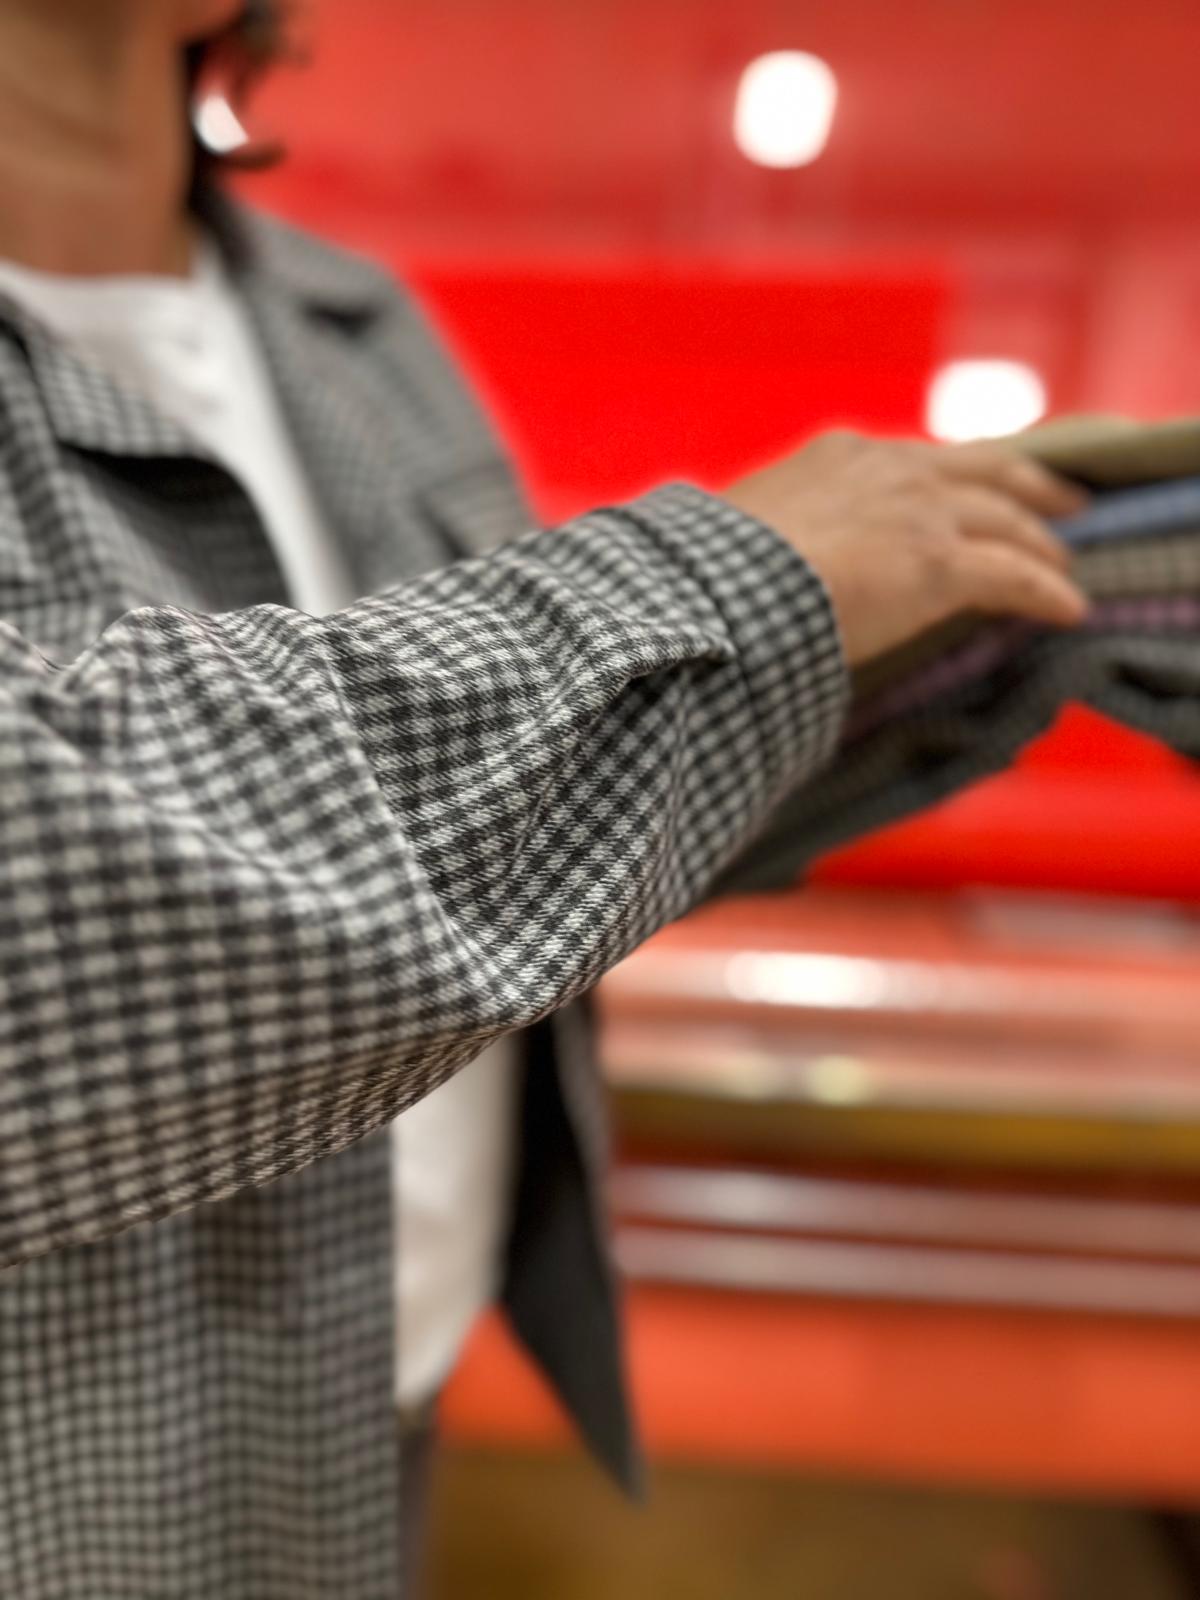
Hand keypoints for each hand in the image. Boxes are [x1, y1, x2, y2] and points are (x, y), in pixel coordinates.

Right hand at [724, 431, 1088, 665]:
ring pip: (1008, 518)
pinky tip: (1068, 609)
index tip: (977, 486)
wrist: (727, 583)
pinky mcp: (942, 563)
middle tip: (1064, 502)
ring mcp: (922, 512)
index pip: (918, 460)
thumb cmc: (715, 569)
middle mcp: (892, 469)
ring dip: (1043, 543)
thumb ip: (774, 531)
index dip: (956, 475)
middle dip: (1029, 485)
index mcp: (839, 456)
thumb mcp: (746, 528)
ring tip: (1063, 566)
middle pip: (986, 469)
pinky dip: (1047, 592)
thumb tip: (758, 561)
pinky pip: (1015, 576)